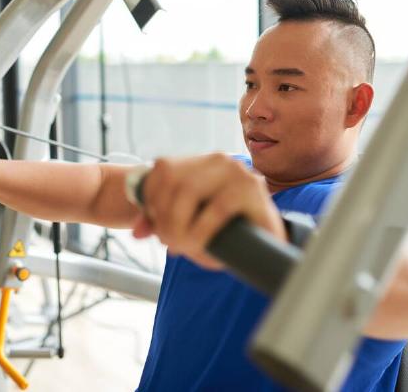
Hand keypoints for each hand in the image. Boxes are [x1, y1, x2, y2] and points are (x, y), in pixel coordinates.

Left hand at [133, 153, 284, 269]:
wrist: (270, 243)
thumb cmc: (226, 231)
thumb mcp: (190, 224)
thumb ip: (161, 223)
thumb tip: (137, 232)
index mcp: (202, 162)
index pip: (162, 169)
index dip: (151, 200)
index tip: (156, 228)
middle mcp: (219, 161)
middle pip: (172, 181)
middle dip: (164, 218)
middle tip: (170, 244)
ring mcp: (238, 172)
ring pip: (190, 191)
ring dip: (179, 225)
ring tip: (183, 247)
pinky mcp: (253, 190)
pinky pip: (218, 208)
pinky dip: (202, 230)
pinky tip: (199, 246)